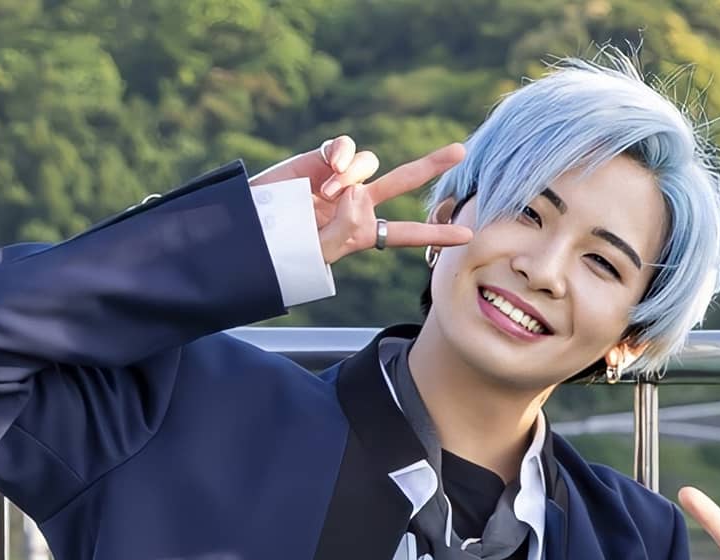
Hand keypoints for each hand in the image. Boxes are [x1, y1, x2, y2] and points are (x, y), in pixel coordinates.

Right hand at [249, 136, 472, 265]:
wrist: (251, 225)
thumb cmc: (283, 248)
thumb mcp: (316, 253)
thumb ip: (343, 232)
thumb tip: (359, 197)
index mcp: (363, 232)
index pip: (406, 234)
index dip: (435, 234)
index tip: (468, 235)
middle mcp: (358, 203)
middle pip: (403, 182)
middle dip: (430, 166)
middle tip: (461, 151)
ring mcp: (342, 179)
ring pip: (369, 164)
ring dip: (353, 176)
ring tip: (326, 194)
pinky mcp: (323, 158)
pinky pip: (346, 147)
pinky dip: (342, 155)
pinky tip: (329, 168)